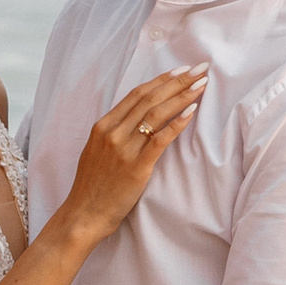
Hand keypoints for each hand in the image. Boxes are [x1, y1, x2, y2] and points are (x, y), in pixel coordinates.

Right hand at [61, 67, 208, 241]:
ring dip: (182, 96)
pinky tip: (192, 110)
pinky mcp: (136, 167)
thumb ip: (114, 134)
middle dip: (177, 81)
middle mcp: (113, 133)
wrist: (83, 216)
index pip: (136, 94)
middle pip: (149, 98)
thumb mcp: (97, 152)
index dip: (161, 80)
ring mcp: (124, 149)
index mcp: (103, 126)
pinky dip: (177, 122)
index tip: (181, 70)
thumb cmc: (92, 188)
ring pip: (156, 113)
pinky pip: (160, 139)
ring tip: (201, 84)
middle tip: (199, 68)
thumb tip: (135, 121)